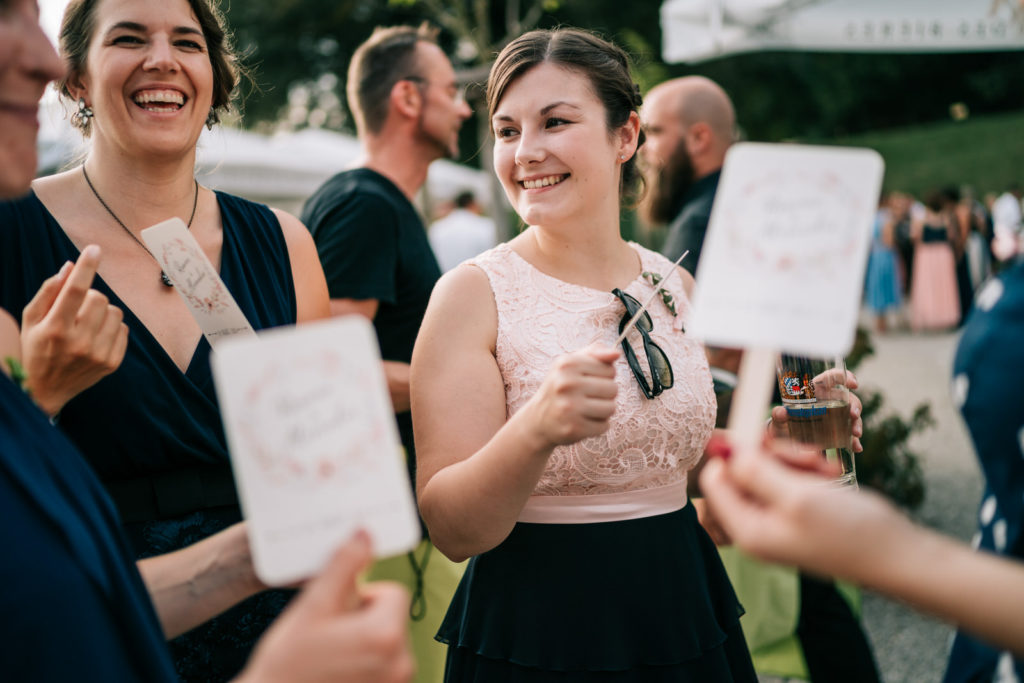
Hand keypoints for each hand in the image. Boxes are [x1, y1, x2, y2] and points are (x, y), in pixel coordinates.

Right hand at [21, 245, 127, 415]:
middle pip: (99, 298)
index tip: (94, 249)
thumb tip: (69, 267)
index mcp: (55, 329)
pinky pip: (123, 329)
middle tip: (77, 308)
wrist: (45, 391)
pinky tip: (95, 335)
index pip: (74, 291)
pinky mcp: (112, 363)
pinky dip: (111, 326)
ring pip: (115, 311)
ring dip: (102, 311)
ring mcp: (98, 354)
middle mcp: (79, 342)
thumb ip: (48, 292)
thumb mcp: (31, 320)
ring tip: (86, 322)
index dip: (86, 267)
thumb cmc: (35, 349)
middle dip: (89, 295)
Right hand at [238, 531, 413, 682]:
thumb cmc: (288, 663)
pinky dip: (364, 663)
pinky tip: (334, 670)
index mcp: (387, 636)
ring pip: (386, 641)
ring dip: (362, 640)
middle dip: (363, 618)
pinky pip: (383, 665)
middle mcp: (400, 664)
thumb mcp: (313, 606)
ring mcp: (394, 682)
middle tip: (328, 635)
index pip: (393, 593)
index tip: (336, 613)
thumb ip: (343, 565)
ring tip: (329, 655)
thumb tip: (364, 533)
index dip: (363, 597)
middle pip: (390, 617)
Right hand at [525, 344, 619, 447]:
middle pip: (613, 389)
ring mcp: (569, 407)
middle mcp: (566, 383)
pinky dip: (597, 426)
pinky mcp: (574, 428)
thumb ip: (596, 353)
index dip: (602, 378)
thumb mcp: (572, 363)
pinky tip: (582, 422)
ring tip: (586, 410)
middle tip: (586, 398)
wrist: (538, 419)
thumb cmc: (561, 387)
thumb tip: (616, 354)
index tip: (586, 382)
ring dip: (603, 411)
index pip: (610, 371)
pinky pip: (604, 426)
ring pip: (611, 408)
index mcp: (567, 364)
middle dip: (604, 395)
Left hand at [699, 437, 895, 577]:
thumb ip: (756, 472)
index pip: (716, 480)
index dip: (735, 453)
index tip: (764, 436)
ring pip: (769, 471)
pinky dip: (808, 471)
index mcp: (748, 529)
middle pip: (743, 472)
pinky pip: (790, 481)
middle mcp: (757, 526)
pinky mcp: (798, 513)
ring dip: (796, 461)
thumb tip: (721, 450)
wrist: (898, 554)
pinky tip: (830, 474)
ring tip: (826, 468)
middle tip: (809, 455)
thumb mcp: (797, 496)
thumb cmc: (851, 532)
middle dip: (774, 456)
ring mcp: (778, 520)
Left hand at [770, 370, 862, 452]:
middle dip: (855, 405)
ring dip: (857, 423)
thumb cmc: (782, 423)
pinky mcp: (836, 432)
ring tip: (855, 435)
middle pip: (848, 398)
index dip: (845, 377)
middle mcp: (829, 401)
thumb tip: (781, 411)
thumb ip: (779, 415)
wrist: (785, 441)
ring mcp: (835, 417)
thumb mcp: (779, 419)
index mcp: (816, 390)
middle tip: (853, 415)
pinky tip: (856, 447)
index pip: (833, 377)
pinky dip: (854, 441)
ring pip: (852, 416)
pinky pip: (849, 435)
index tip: (853, 384)